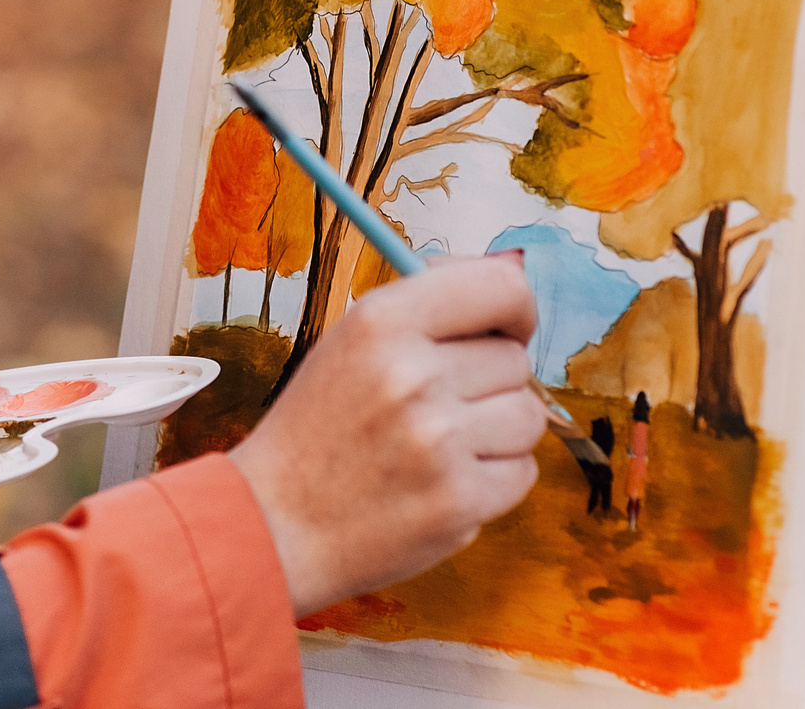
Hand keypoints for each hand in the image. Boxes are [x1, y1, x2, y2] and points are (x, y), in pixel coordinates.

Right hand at [230, 256, 544, 613]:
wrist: (276, 524)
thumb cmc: (318, 429)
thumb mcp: (351, 343)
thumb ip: (426, 309)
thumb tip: (511, 281)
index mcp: (381, 321)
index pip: (500, 286)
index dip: (516, 308)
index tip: (507, 328)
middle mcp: (411, 374)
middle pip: (515, 358)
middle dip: (489, 381)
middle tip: (439, 406)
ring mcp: (438, 441)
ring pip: (528, 415)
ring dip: (498, 431)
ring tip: (441, 447)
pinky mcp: (459, 501)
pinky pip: (523, 470)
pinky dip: (495, 478)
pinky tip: (444, 482)